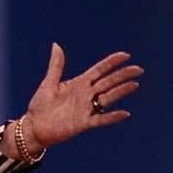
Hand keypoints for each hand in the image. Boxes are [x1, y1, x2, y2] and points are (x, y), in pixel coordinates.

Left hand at [15, 43, 141, 153]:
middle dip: (122, 75)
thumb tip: (56, 45)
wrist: (33, 127)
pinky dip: (111, 117)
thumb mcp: (48, 83)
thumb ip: (56, 66)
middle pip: (107, 83)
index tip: (125, 55)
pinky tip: (124, 113)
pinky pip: (100, 119)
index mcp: (78, 84)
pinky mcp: (83, 123)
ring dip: (120, 91)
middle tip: (138, 69)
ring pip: (107, 98)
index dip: (111, 63)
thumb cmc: (40, 105)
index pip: (99, 70)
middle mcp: (85, 95)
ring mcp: (86, 109)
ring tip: (134, 84)